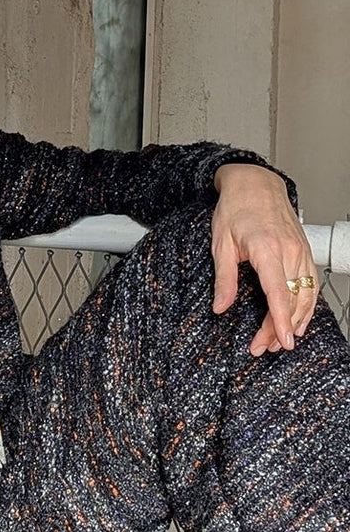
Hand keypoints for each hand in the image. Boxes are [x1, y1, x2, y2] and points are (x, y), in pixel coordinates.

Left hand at [211, 163, 318, 356]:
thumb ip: (224, 278)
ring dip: (295, 320)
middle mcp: (288, 250)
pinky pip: (311, 283)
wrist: (255, 183)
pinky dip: (308, 304)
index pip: (278, 292)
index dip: (280, 320)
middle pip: (291, 299)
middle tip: (263, 347)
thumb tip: (220, 307)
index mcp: (266, 249)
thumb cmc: (236, 209)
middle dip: (280, 328)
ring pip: (305, 294)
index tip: (282, 341)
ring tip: (279, 340)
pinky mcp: (304, 250)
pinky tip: (300, 320)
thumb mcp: (221, 244)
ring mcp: (300, 250)